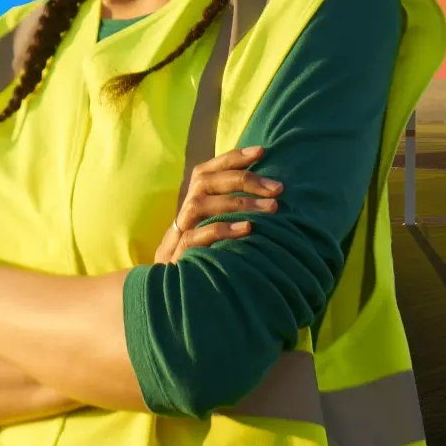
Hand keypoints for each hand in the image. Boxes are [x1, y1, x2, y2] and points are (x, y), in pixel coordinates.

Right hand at [153, 146, 281, 263]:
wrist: (168, 294)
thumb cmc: (204, 257)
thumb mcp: (216, 231)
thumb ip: (232, 212)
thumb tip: (269, 193)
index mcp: (192, 202)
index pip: (208, 170)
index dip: (232, 157)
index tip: (261, 151)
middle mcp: (182, 212)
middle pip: (205, 182)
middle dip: (243, 179)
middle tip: (277, 188)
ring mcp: (176, 234)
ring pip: (200, 204)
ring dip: (239, 202)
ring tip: (271, 208)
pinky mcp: (177, 256)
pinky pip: (195, 237)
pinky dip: (222, 229)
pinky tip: (248, 228)